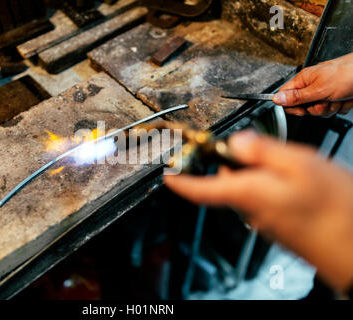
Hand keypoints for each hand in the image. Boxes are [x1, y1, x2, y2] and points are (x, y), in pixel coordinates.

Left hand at [164, 130, 352, 291]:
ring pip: (248, 189)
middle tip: (261, 149)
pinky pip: (264, 201)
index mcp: (247, 193)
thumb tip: (236, 142)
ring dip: (260, 174)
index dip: (179, 182)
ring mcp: (264, 222)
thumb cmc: (335, 210)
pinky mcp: (278, 227)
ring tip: (293, 168)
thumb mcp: (300, 164)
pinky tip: (300, 186)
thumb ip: (262, 151)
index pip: (199, 189)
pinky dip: (273, 188)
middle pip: (227, 182)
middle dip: (237, 163)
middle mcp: (250, 210)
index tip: (167, 175)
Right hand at [273, 53, 352, 116]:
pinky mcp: (337, 97)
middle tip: (325, 100)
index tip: (303, 109)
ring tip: (338, 98)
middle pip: (304, 107)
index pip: (286, 96)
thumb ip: (296, 97)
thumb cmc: (347, 74)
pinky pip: (333, 110)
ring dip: (331, 108)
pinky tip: (345, 98)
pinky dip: (341, 107)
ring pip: (320, 110)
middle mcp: (313, 85)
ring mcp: (325, 91)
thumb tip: (276, 98)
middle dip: (317, 108)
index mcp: (304, 80)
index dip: (292, 106)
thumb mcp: (318, 89)